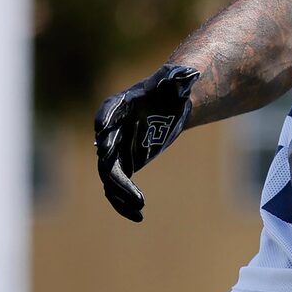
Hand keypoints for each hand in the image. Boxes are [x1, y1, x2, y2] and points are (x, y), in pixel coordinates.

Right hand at [93, 63, 200, 220]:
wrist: (171, 103)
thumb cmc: (172, 89)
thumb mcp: (177, 82)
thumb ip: (179, 79)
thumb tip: (189, 75)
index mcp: (121, 104)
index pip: (107, 112)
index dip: (104, 125)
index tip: (102, 141)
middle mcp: (112, 128)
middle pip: (106, 153)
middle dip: (114, 174)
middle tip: (131, 191)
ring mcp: (116, 148)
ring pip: (109, 176)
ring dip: (119, 194)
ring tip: (139, 208)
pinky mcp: (125, 163)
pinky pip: (118, 186)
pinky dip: (124, 202)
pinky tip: (139, 216)